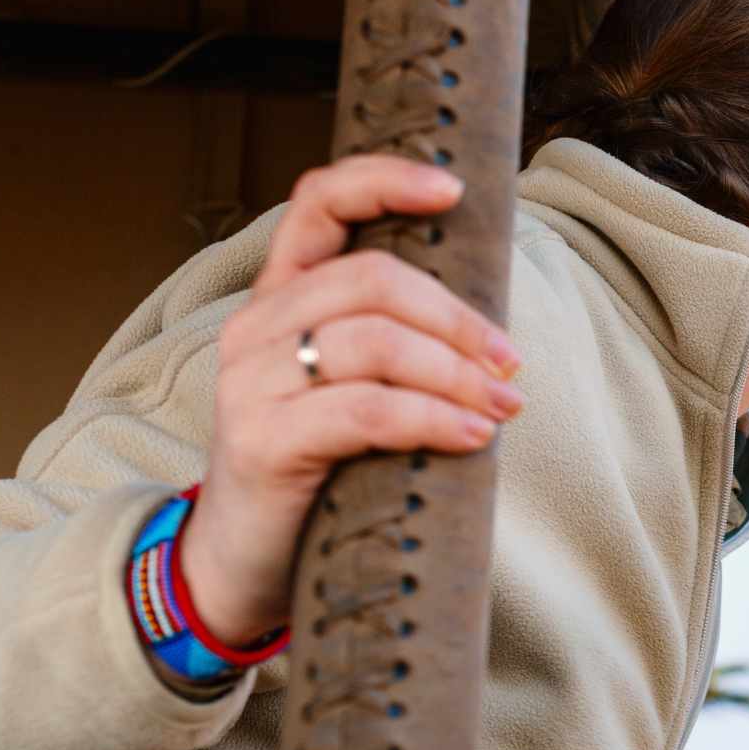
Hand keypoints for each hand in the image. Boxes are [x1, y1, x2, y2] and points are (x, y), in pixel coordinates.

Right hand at [178, 156, 523, 645]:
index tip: (451, 188)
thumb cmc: (313, 477)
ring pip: (377, 342)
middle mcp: (255, 329)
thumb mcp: (346, 394)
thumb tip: (489, 337)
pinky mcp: (265, 440)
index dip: (384, 182)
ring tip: (501, 406)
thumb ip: (389, 348)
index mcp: (278, 300)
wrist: (242, 568)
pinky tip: (472, 436)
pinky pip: (369, 410)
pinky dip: (434, 419)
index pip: (318, 204)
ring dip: (457, 373)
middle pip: (372, 279)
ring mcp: (252, 382)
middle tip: (506, 362)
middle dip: (456, 317)